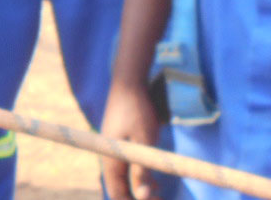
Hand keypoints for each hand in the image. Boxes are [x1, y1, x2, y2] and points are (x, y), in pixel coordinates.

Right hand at [101, 78, 163, 199]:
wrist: (130, 82)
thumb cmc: (138, 110)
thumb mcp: (144, 142)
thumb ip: (142, 170)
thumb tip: (142, 197)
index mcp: (110, 160)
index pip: (117, 194)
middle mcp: (109, 158)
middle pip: (120, 189)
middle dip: (139, 197)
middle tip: (161, 198)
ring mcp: (115, 152)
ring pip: (125, 180)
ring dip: (141, 188)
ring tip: (160, 192)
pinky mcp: (121, 145)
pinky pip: (128, 169)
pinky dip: (140, 177)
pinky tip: (155, 179)